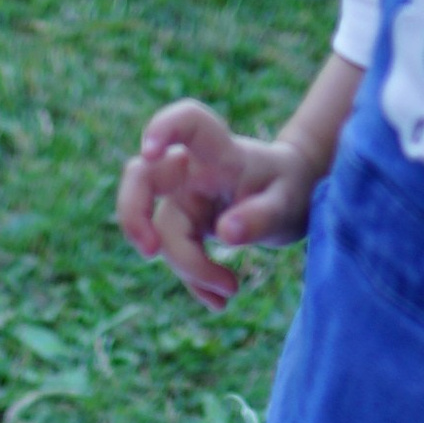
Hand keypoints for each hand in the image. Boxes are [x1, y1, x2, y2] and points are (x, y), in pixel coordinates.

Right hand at [117, 102, 324, 307]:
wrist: (290, 198)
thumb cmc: (288, 188)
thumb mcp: (287, 204)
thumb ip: (260, 216)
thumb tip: (224, 235)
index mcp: (219, 152)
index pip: (187, 123)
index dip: (161, 127)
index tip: (148, 151)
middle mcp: (191, 172)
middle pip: (140, 178)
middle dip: (133, 216)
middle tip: (150, 251)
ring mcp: (182, 200)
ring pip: (162, 234)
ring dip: (191, 269)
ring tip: (232, 289)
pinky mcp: (183, 227)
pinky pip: (175, 256)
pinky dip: (194, 280)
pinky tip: (219, 299)